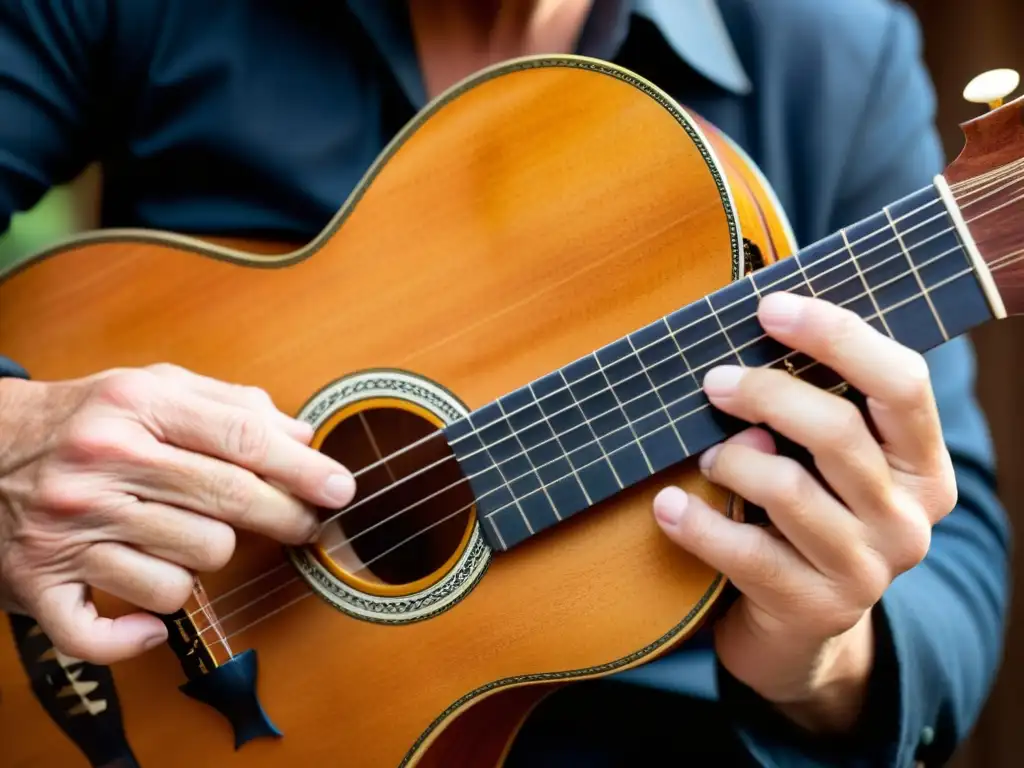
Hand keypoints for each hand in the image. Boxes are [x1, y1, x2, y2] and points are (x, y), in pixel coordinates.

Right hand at [0, 364, 354, 664]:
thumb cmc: (85, 420)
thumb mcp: (154, 388)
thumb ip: (229, 405)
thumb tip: (301, 437)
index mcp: (135, 405)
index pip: (242, 439)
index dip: (303, 469)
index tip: (341, 488)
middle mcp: (100, 463)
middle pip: (227, 502)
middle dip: (283, 516)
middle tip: (303, 522)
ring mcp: (67, 527)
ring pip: (189, 568)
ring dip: (201, 559)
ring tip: (182, 537)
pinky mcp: (36, 583)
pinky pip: (108, 631)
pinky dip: (139, 633)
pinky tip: (151, 619)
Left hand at [652, 292, 956, 732]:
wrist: (802, 622)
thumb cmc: (809, 512)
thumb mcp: (828, 460)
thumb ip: (817, 402)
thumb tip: (758, 323)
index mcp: (922, 464)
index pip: (903, 381)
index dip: (837, 335)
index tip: (770, 307)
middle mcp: (909, 517)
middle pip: (838, 431)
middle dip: (764, 394)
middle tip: (714, 382)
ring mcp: (867, 568)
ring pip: (788, 488)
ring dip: (731, 461)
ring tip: (708, 456)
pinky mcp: (815, 606)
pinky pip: (746, 552)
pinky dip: (697, 523)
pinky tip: (668, 505)